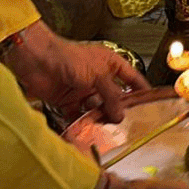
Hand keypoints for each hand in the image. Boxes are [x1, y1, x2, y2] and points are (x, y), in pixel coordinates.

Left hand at [2, 21, 149, 122]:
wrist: (36, 59)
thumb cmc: (67, 57)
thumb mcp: (97, 75)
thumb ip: (111, 96)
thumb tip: (121, 115)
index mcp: (110, 64)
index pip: (132, 79)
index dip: (142, 92)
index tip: (152, 107)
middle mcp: (99, 77)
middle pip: (115, 98)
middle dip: (120, 111)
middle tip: (128, 127)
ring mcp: (84, 90)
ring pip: (98, 110)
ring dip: (101, 120)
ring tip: (107, 132)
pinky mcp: (68, 101)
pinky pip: (80, 116)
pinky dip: (82, 124)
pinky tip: (86, 132)